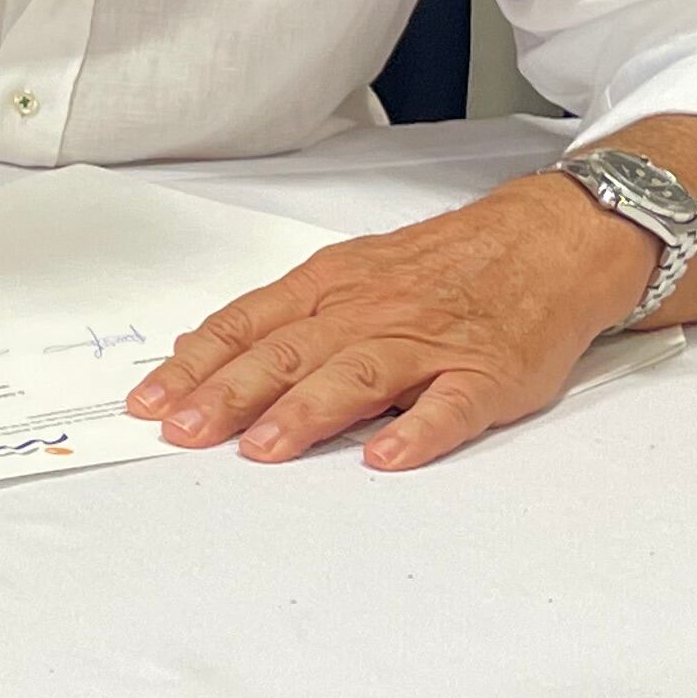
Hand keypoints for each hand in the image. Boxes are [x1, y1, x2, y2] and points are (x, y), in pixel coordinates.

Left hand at [126, 171, 652, 470]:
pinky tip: (387, 457)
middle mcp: (370, 310)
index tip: (150, 402)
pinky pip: (451, 404)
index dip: (196, 366)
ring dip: (306, 413)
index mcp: (330, 287)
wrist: (546, 240)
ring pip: (358, 374)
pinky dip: (419, 430)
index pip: (247, 326)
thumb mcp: (349, 272)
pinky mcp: (488, 372)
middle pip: (288, 353)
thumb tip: (201, 351)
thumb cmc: (440, 264)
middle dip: (229, 394)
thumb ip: (280, 315)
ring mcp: (430, 342)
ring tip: (263, 450)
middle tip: (183, 432)